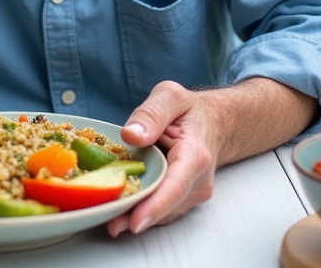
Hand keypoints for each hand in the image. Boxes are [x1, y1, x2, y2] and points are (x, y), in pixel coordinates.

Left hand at [106, 81, 217, 236]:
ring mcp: (191, 193)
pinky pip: (160, 209)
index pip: (175, 186)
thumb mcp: (170, 97)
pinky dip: (140, 210)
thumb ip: (151, 113)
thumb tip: (131, 135)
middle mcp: (197, 180)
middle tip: (108, 224)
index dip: (155, 206)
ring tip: (108, 217)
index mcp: (194, 154)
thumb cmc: (189, 111)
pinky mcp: (182, 199)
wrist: (213, 123)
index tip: (135, 222)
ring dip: (135, 216)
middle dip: (136, 216)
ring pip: (162, 212)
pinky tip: (118, 209)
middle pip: (165, 205)